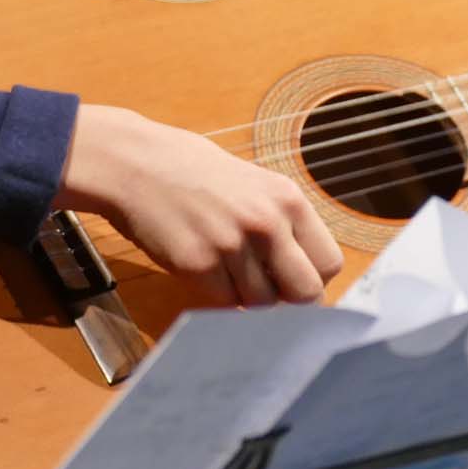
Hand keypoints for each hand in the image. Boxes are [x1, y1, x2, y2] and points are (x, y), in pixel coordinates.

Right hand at [55, 104, 343, 306]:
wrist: (138, 164)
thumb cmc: (196, 173)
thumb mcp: (255, 187)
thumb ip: (283, 226)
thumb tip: (305, 274)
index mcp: (288, 200)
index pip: (329, 263)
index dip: (312, 277)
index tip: (294, 280)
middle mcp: (267, 223)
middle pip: (306, 293)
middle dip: (289, 299)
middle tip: (266, 289)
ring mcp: (232, 245)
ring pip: (262, 304)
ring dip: (247, 297)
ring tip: (225, 268)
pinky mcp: (197, 265)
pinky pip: (223, 304)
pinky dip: (216, 297)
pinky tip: (203, 269)